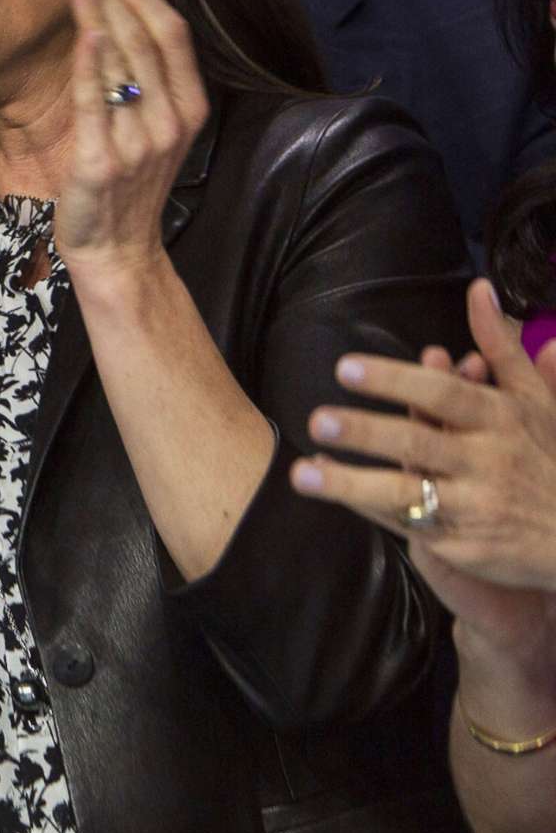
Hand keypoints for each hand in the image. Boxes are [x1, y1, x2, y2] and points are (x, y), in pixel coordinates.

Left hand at [54, 0, 205, 284]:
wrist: (116, 250)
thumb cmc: (129, 186)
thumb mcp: (153, 131)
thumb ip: (145, 84)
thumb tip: (118, 23)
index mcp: (188, 111)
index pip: (171, 37)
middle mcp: (168, 122)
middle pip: (143, 39)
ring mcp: (136, 142)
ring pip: (117, 61)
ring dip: (93, 13)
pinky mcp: (99, 159)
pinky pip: (92, 100)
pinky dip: (88, 62)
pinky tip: (81, 31)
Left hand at [296, 281, 555, 623]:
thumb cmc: (548, 457)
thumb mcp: (535, 399)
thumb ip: (500, 346)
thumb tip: (478, 289)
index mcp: (500, 419)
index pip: (444, 395)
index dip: (397, 380)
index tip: (345, 368)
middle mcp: (486, 462)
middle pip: (419, 443)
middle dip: (367, 432)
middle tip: (318, 419)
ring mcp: (473, 505)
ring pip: (406, 493)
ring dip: (351, 483)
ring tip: (302, 473)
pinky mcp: (460, 543)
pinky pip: (406, 523)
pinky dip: (365, 506)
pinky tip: (329, 489)